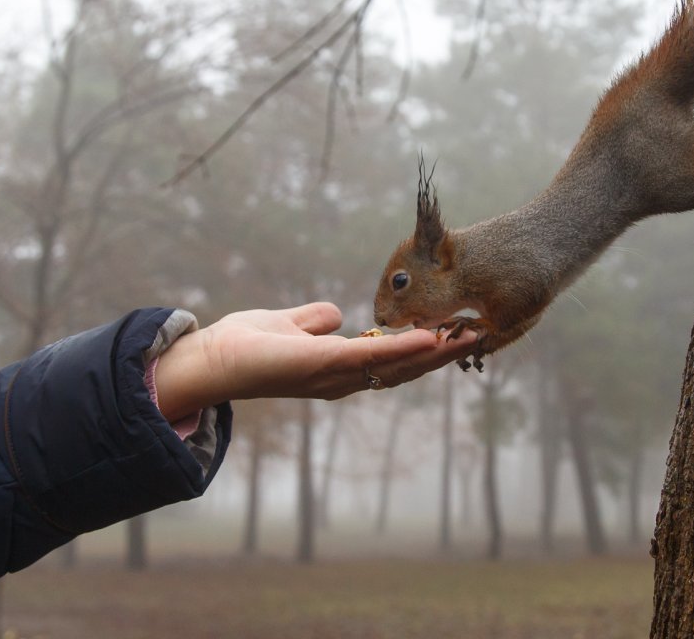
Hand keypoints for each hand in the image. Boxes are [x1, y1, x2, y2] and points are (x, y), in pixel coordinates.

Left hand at [152, 302, 476, 420]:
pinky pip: (371, 356)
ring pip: (397, 365)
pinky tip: (427, 336)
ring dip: (434, 351)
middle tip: (479, 336)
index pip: (393, 361)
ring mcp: (335, 375)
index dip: (426, 348)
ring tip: (467, 336)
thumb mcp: (289, 325)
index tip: (456, 333)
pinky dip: (401, 347)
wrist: (214, 359)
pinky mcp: (323, 364)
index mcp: (339, 368)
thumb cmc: (245, 345)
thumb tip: (336, 314)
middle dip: (443, 354)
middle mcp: (344, 379)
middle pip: (406, 368)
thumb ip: (314, 321)